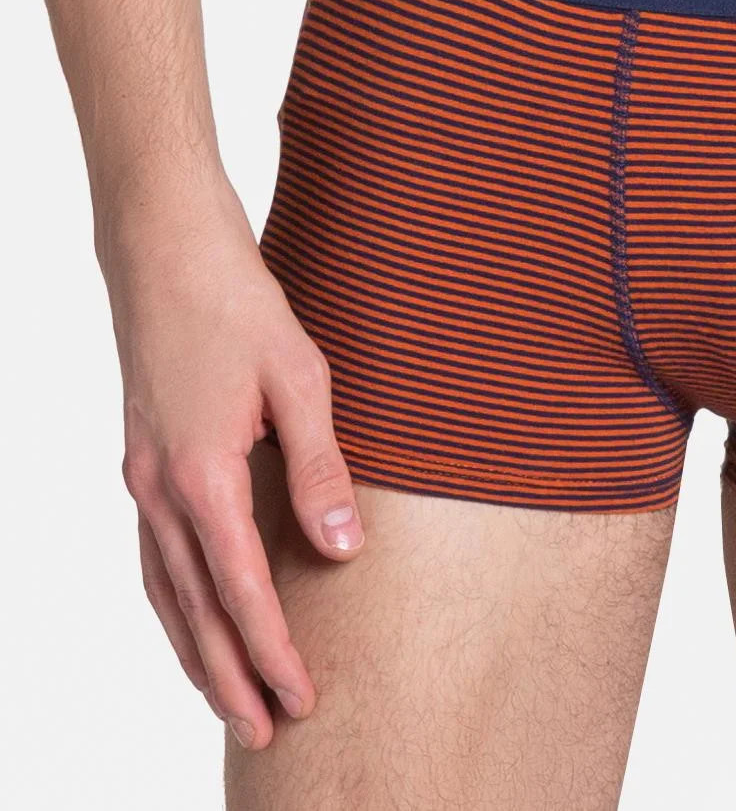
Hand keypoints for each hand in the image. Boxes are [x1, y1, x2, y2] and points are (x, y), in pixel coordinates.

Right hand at [106, 182, 363, 749]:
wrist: (167, 251)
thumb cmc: (241, 306)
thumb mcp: (301, 382)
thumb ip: (320, 470)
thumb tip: (343, 549)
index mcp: (203, 476)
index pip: (242, 592)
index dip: (274, 652)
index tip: (304, 700)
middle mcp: (161, 489)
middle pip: (194, 610)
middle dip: (231, 675)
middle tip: (267, 734)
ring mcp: (142, 477)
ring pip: (164, 591)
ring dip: (195, 650)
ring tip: (226, 699)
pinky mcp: (142, 461)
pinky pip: (153, 555)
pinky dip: (172, 602)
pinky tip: (191, 616)